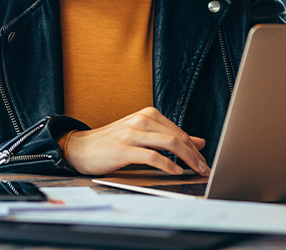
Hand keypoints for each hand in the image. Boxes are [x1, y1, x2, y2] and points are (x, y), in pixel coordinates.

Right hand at [63, 107, 209, 176]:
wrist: (80, 147)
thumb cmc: (112, 143)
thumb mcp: (143, 135)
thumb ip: (169, 137)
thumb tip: (198, 142)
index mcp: (148, 115)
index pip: (179, 131)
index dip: (195, 148)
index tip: (204, 161)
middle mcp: (142, 120)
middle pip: (178, 137)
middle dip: (195, 155)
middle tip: (205, 168)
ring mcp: (132, 133)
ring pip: (169, 143)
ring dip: (187, 159)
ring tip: (195, 170)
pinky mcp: (123, 149)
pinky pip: (152, 156)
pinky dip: (167, 164)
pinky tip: (175, 171)